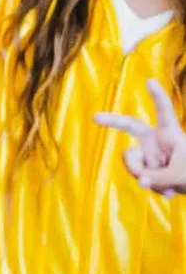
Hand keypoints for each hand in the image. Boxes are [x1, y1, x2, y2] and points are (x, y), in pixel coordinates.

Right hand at [96, 78, 185, 195]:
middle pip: (130, 126)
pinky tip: (170, 192)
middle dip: (113, 121)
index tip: (149, 80)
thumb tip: (140, 181)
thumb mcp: (179, 175)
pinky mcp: (148, 170)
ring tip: (169, 188)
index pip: (164, 111)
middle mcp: (157, 141)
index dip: (157, 96)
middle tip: (96, 117)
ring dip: (148, 178)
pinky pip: (140, 178)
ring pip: (134, 164)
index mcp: (170, 134)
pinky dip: (154, 187)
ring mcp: (151, 155)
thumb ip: (157, 176)